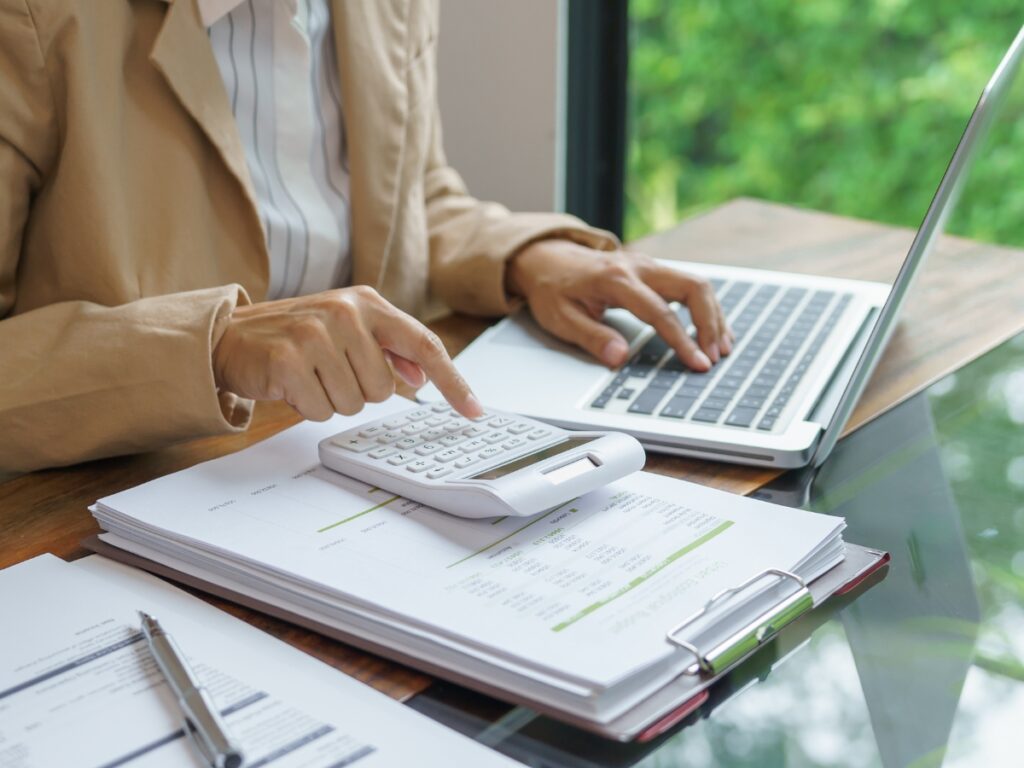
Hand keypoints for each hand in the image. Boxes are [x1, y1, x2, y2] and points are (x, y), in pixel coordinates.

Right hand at [212, 286, 482, 420]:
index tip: (475, 411)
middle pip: (385, 389)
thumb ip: (387, 348)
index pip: (424, 345)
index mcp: (367, 302)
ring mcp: (316, 334)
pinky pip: (322, 410)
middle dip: (359, 391)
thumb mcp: (346, 330)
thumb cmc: (295, 336)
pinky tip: (291, 384)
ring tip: (309, 375)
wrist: (229, 336)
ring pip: (354, 403)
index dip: (453, 382)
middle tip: (328, 371)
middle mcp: (345, 312)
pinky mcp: (289, 360)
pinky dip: (308, 406)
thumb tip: (421, 375)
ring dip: (331, 399)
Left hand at [505, 240, 732, 369]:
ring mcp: (648, 265)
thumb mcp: (560, 318)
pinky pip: (688, 285)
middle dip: (710, 323)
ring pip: (696, 284)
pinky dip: (705, 307)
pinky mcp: (653, 270)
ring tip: (721, 347)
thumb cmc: (552, 289)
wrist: (546, 257)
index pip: (660, 312)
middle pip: (692, 287)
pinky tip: (712, 330)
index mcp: (615, 279)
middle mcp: (638, 266)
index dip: (683, 341)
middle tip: (715, 356)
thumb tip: (620, 357)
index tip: (698, 363)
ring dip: (713, 316)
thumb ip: (591, 337)